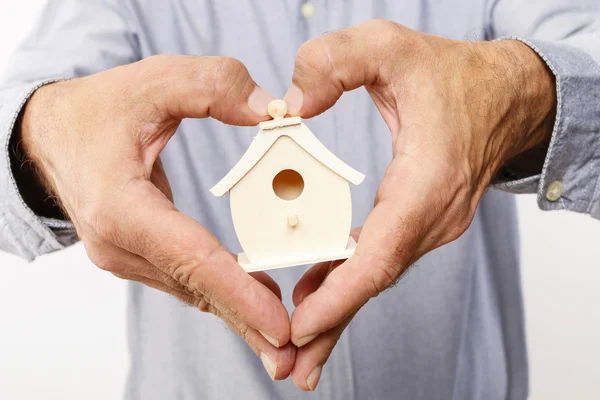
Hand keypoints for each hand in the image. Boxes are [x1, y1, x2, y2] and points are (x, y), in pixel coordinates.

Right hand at [20, 55, 295, 379]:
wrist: (53, 135)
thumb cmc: (100, 110)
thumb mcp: (155, 80)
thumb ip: (213, 86)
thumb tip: (270, 111)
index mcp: (121, 207)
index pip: (191, 258)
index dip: (237, 293)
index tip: (278, 325)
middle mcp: (120, 244)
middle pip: (197, 289)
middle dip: (246, 323)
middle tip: (290, 360)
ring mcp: (125, 256)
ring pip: (193, 290)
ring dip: (237, 314)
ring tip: (282, 339)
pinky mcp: (135, 256)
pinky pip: (186, 280)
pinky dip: (221, 295)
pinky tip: (253, 305)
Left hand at [283, 20, 555, 389]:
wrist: (505, 95)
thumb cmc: (451, 74)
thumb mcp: (389, 45)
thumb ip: (335, 62)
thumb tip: (291, 104)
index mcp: (427, 181)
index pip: (380, 253)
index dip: (340, 294)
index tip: (302, 326)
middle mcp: (432, 216)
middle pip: (374, 282)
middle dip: (332, 325)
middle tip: (291, 367)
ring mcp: (430, 225)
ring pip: (376, 279)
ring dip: (337, 314)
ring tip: (297, 350)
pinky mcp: (420, 224)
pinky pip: (379, 262)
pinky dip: (348, 286)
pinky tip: (318, 302)